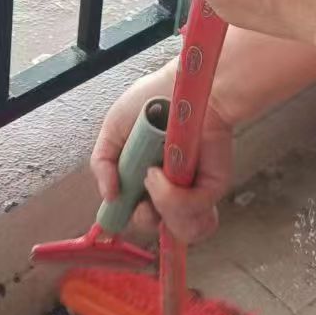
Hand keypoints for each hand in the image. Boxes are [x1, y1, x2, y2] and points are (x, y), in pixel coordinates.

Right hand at [90, 62, 232, 244]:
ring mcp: (193, 189)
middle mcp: (171, 188)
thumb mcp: (113, 130)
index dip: (129, 218)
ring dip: (160, 209)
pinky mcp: (212, 186)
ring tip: (154, 177)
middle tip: (141, 198)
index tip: (123, 207)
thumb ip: (102, 164)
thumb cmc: (151, 100)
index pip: (139, 217)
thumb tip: (110, 197)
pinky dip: (172, 198)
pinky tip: (163, 172)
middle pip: (160, 229)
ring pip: (181, 229)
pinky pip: (193, 211)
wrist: (183, 85)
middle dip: (144, 218)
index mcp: (147, 180)